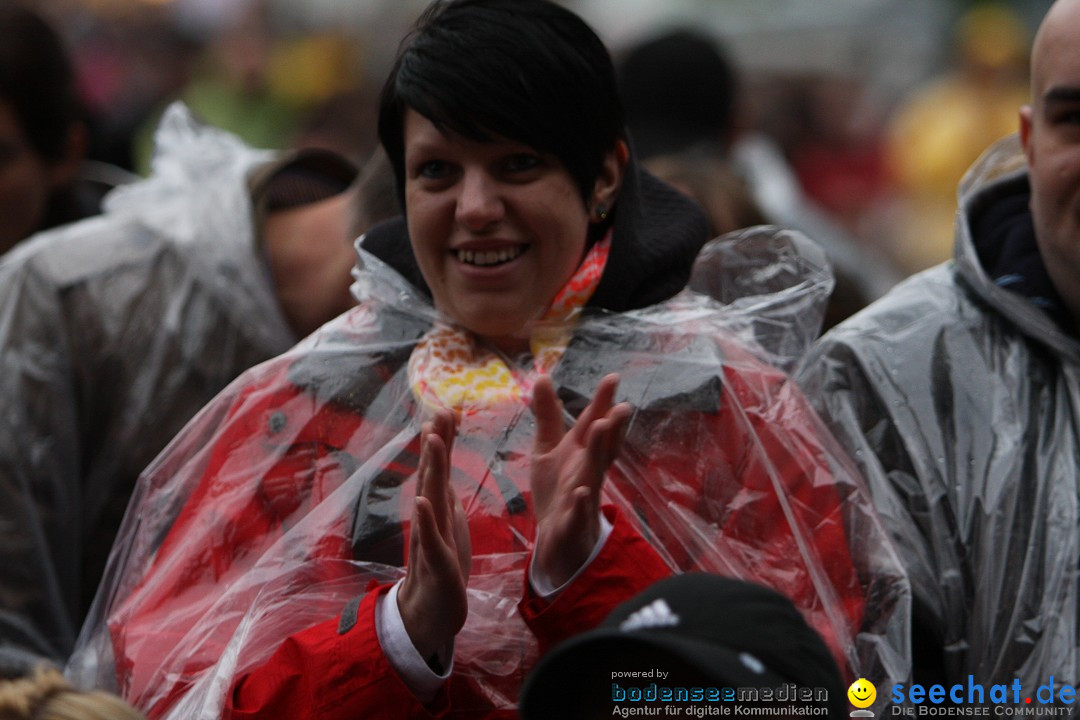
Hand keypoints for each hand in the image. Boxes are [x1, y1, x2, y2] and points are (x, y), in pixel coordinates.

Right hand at [397, 409, 470, 658]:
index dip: (444, 439)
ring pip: (431, 498)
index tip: (448, 408)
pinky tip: (421, 500)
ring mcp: (431, 537)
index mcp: (438, 507)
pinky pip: (429, 538)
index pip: (440, 467)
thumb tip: (441, 465)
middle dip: (437, 442)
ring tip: (432, 441)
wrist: (430, 612)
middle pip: (433, 474)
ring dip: (431, 469)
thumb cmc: (441, 565)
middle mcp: (431, 517)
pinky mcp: (436, 562)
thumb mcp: (448, 522)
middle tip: (439, 410)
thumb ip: (444, 493)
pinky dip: (425, 519)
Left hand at [530, 373, 631, 587]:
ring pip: (593, 475)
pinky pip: (577, 514)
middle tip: (621, 406)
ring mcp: (583, 498)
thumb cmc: (557, 490)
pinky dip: (579, 504)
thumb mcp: (548, 449)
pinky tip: (580, 493)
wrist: (556, 539)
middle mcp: (587, 472)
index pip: (594, 424)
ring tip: (601, 428)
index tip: (612, 377)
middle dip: (612, 428)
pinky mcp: (571, 524)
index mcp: (582, 453)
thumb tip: (543, 377)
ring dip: (598, 454)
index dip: (602, 403)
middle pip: (602, 448)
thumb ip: (548, 416)